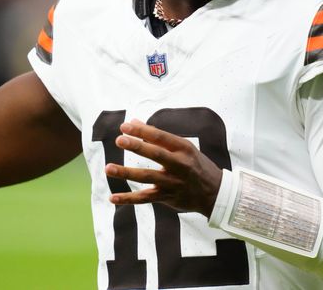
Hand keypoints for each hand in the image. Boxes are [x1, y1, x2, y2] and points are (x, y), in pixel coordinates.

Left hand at [104, 119, 222, 216]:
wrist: (215, 193)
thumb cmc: (196, 164)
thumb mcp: (184, 147)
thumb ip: (158, 137)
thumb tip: (133, 123)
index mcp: (183, 148)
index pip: (160, 136)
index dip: (141, 131)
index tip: (124, 127)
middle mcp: (179, 165)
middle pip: (155, 154)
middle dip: (136, 146)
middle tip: (119, 140)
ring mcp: (173, 182)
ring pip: (147, 177)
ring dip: (126, 173)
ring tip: (108, 168)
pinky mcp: (167, 198)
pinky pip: (145, 198)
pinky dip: (128, 199)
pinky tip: (113, 197)